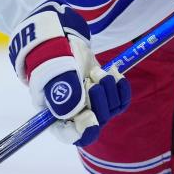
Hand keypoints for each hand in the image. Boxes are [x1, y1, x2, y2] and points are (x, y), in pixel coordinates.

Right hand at [8, 1, 130, 146]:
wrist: (63, 39)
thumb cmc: (53, 56)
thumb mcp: (55, 71)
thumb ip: (64, 93)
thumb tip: (78, 113)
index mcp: (54, 114)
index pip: (71, 134)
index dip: (84, 130)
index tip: (91, 118)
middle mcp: (74, 114)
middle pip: (95, 122)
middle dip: (98, 100)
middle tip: (91, 79)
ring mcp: (91, 105)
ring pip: (110, 110)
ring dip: (108, 88)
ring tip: (96, 71)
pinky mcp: (105, 95)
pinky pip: (121, 101)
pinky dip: (121, 87)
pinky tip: (115, 74)